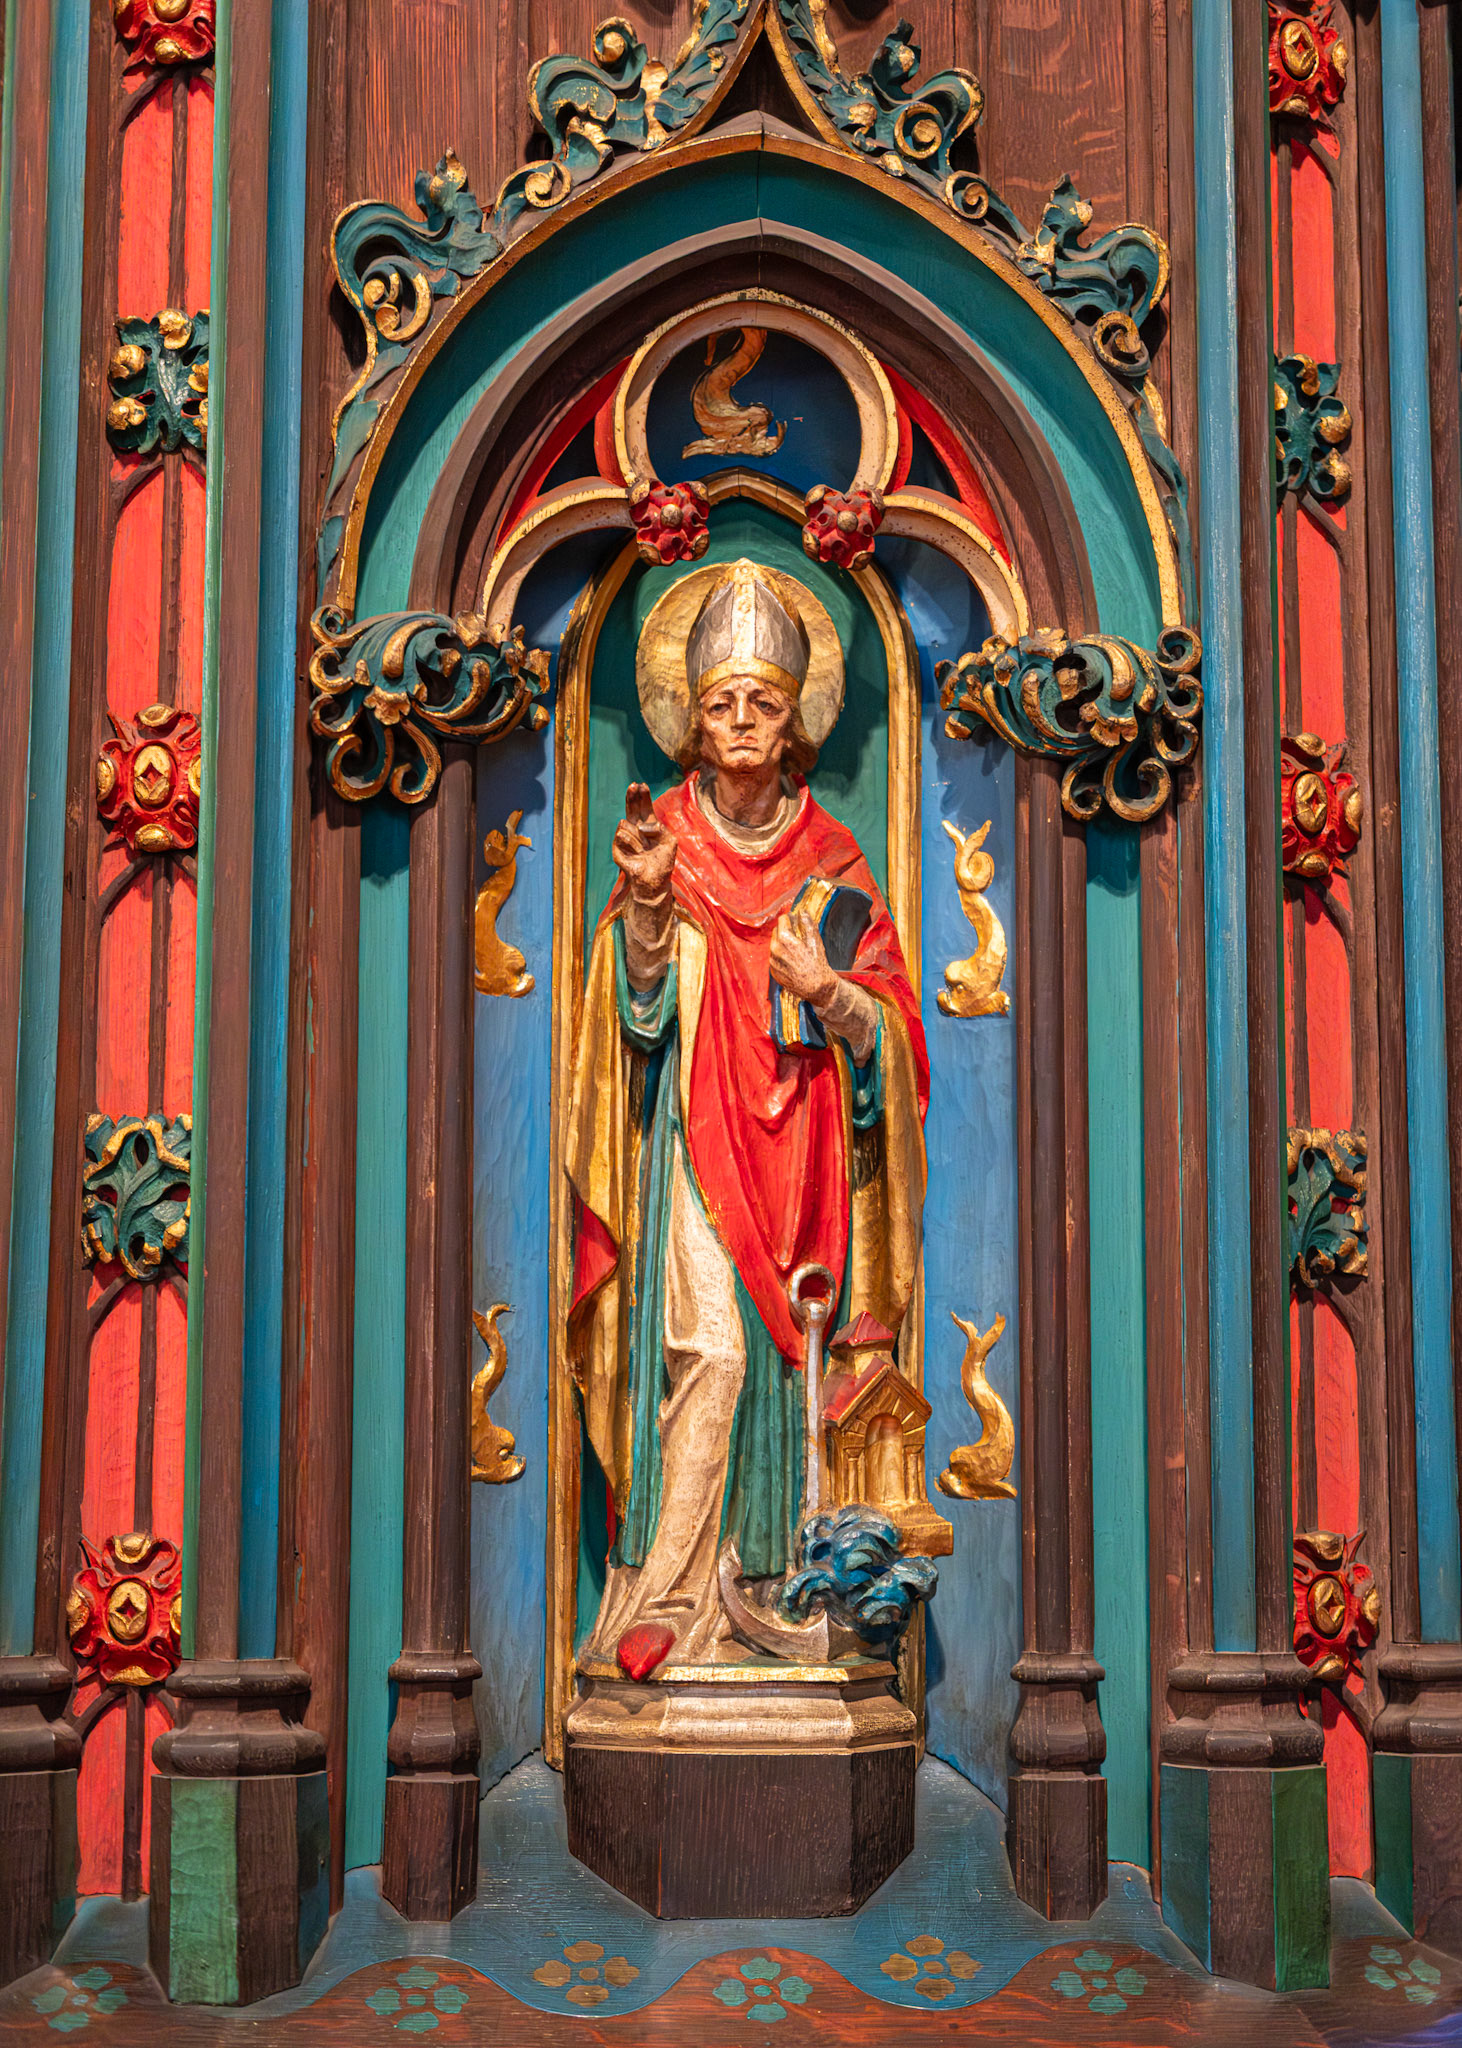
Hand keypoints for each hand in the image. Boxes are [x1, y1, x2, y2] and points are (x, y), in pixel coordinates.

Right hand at [612, 783, 676, 903]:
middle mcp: (635, 830)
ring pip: (626, 822)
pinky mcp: (617, 848)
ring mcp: (625, 839)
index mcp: (648, 827)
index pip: (644, 808)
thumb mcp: (670, 842)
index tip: (642, 785)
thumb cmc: (663, 862)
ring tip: (644, 848)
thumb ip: (660, 828)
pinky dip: (633, 842)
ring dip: (638, 835)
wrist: (655, 882)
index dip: (642, 797)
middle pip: (631, 808)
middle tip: (633, 785)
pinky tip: (638, 852)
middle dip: (632, 796)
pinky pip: (621, 835)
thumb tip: (643, 825)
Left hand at [769, 906, 838, 1009]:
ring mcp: (773, 961)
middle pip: (776, 931)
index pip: (782, 920)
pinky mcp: (773, 971)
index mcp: (784, 939)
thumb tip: (802, 912)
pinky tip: (793, 960)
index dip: (790, 918)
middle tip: (796, 933)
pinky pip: (775, 958)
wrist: (816, 988)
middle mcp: (775, 949)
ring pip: (774, 944)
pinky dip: (781, 955)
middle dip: (785, 930)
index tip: (795, 920)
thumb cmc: (817, 964)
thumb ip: (807, 923)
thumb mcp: (815, 941)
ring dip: (782, 943)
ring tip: (796, 949)